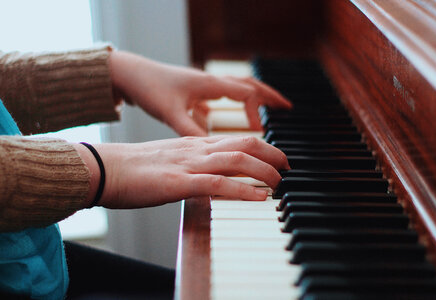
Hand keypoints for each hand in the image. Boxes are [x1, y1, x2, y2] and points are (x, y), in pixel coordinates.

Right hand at [75, 136, 289, 207]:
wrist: (105, 167)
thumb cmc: (134, 167)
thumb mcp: (170, 159)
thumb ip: (193, 163)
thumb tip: (212, 175)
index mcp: (195, 143)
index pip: (237, 139)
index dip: (263, 146)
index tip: (277, 158)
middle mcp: (196, 149)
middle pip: (245, 143)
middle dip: (273, 154)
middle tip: (288, 168)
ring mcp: (189, 164)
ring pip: (238, 160)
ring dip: (265, 171)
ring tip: (280, 183)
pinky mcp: (179, 183)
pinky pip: (218, 184)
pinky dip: (243, 190)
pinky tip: (259, 198)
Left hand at [109, 51, 291, 135]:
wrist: (130, 74)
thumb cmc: (149, 88)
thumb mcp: (171, 113)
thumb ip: (191, 131)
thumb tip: (211, 149)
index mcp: (210, 85)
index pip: (246, 95)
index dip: (257, 113)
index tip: (261, 132)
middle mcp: (210, 83)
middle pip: (249, 85)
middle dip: (269, 96)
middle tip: (287, 107)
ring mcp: (203, 86)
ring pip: (236, 89)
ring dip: (254, 99)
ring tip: (266, 110)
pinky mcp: (194, 92)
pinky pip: (220, 96)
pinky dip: (231, 104)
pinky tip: (224, 116)